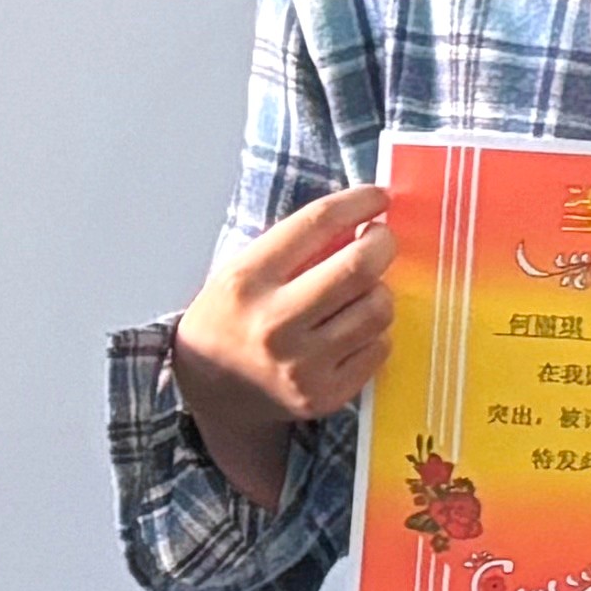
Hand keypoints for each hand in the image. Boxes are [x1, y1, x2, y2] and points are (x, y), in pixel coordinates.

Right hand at [173, 181, 399, 499]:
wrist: (208, 392)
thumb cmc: (231, 320)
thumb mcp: (242, 273)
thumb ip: (294, 248)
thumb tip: (362, 217)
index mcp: (245, 281)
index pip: (315, 224)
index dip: (357, 203)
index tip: (378, 196)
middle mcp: (272, 323)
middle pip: (359, 267)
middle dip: (382, 244)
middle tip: (381, 239)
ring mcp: (300, 364)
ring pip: (377, 308)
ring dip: (379, 291)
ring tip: (360, 291)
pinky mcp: (324, 394)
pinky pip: (379, 347)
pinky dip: (375, 332)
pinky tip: (353, 329)